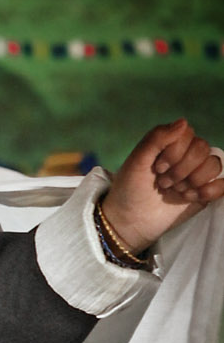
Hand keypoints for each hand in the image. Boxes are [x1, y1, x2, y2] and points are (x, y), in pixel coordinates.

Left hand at [103, 120, 223, 251]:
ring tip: (175, 191)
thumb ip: (156, 138)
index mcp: (169, 144)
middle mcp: (185, 156)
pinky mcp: (204, 193)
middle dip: (182, 168)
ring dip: (194, 180)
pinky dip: (211, 190)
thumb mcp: (136, 161)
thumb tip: (183, 121)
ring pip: (214, 164)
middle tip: (164, 183)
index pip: (188, 134)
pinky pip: (223, 184)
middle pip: (202, 148)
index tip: (157, 168)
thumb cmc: (129, 189)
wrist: (129, 221)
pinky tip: (191, 197)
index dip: (175, 151)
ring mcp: (196, 174)